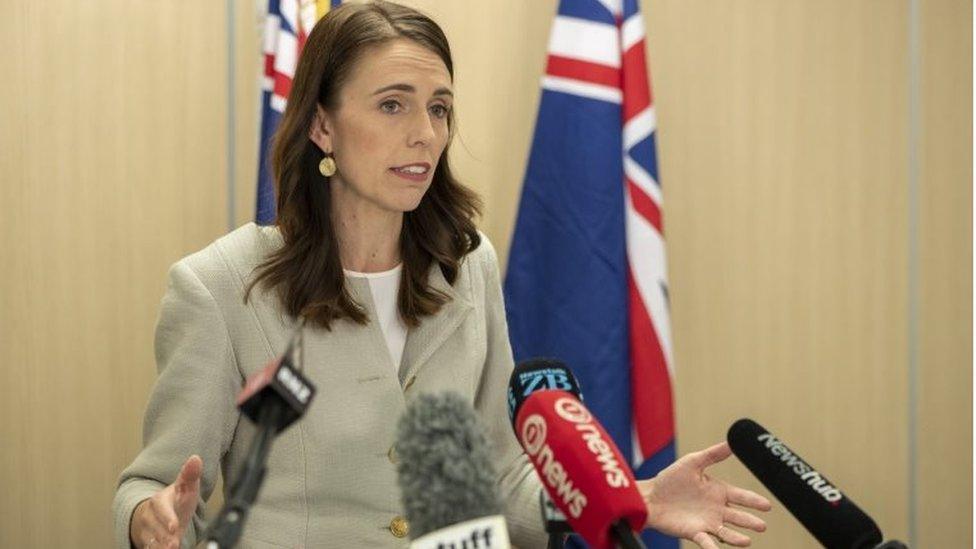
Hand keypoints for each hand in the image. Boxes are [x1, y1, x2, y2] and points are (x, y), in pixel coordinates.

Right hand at [130, 455, 202, 548]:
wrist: (161, 514)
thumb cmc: (176, 500)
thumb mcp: (185, 487)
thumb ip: (190, 475)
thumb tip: (196, 458)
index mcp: (159, 500)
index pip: (161, 508)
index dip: (167, 517)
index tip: (174, 526)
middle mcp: (149, 516)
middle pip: (154, 527)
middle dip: (163, 536)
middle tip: (173, 544)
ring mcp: (146, 530)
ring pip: (150, 540)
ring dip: (160, 546)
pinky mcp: (146, 542)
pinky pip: (149, 548)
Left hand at [638, 442, 770, 548]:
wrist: (651, 496)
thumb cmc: (671, 479)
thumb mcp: (692, 462)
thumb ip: (712, 455)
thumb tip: (731, 442)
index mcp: (718, 491)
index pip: (741, 496)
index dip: (754, 501)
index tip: (767, 505)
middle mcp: (716, 509)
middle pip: (738, 517)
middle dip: (750, 521)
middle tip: (762, 526)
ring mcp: (707, 522)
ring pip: (726, 532)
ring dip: (736, 537)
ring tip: (746, 541)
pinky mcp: (695, 532)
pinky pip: (706, 542)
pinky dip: (712, 548)